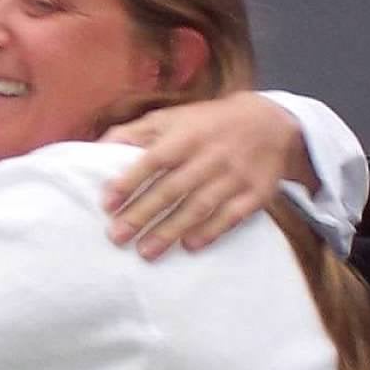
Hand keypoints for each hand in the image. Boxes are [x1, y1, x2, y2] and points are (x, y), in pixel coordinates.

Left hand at [101, 93, 312, 259]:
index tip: (107, 204)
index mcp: (187, 135)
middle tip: (117, 237)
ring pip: (199, 206)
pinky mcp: (256, 194)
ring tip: (145, 252)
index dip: (129, 181)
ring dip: (171, 231)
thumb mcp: (173, 118)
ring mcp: (235, 176)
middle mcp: (210, 155)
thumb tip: (98, 147)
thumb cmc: (207, 124)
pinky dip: (210, 232)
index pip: (153, 159)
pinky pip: (231, 216)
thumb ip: (135, 132)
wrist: (271, 124)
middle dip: (143, 214)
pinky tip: (189, 246)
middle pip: (172, 189)